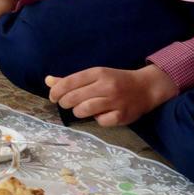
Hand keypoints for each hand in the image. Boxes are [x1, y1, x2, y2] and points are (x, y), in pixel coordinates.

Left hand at [46, 65, 179, 125]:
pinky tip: (100, 115)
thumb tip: (48, 81)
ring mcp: (115, 101)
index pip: (69, 82)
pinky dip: (97, 120)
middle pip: (73, 97)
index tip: (53, 97)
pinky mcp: (122, 116)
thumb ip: (71, 80)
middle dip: (64, 103)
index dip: (56, 91)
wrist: (146, 87)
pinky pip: (101, 122)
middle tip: (66, 104)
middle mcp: (106, 86)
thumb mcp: (94, 75)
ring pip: (84, 110)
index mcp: (98, 73)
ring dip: (78, 112)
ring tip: (81, 109)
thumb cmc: (115, 81)